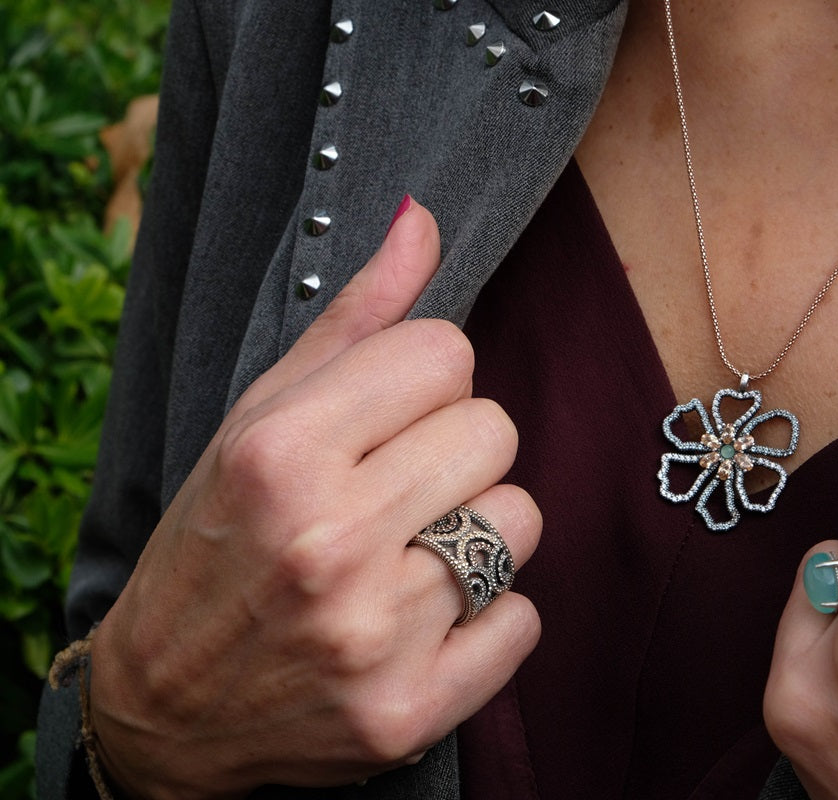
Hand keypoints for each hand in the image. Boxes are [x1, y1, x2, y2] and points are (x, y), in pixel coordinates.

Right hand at [88, 198, 541, 798]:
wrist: (166, 709)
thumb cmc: (218, 545)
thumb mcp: (258, 421)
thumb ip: (353, 322)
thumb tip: (422, 219)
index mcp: (280, 452)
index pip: (448, 353)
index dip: (426, 382)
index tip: (390, 418)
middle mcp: (325, 541)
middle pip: (496, 430)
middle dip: (457, 452)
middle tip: (399, 490)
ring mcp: (371, 635)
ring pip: (520, 520)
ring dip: (478, 531)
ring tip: (411, 553)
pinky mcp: (407, 712)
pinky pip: (524, 621)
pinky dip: (489, 618)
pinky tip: (427, 621)